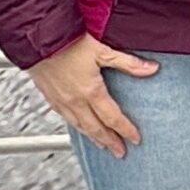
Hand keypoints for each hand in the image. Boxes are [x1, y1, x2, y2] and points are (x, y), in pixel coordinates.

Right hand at [30, 33, 157, 156]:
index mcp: (91, 92)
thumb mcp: (102, 50)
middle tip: (120, 152)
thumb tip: (152, 68)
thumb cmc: (68, 41)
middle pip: (96, 128)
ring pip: (80, 126)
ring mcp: (61, 101)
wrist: (38, 37)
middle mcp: (75, 101)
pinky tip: (79, 125)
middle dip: (110, 142)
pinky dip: (76, 126)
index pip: (113, 118)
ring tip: (102, 145)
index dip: (126, 130)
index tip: (135, 139)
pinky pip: (66, 118)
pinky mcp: (49, 96)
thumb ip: (128, 63)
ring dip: (93, 137)